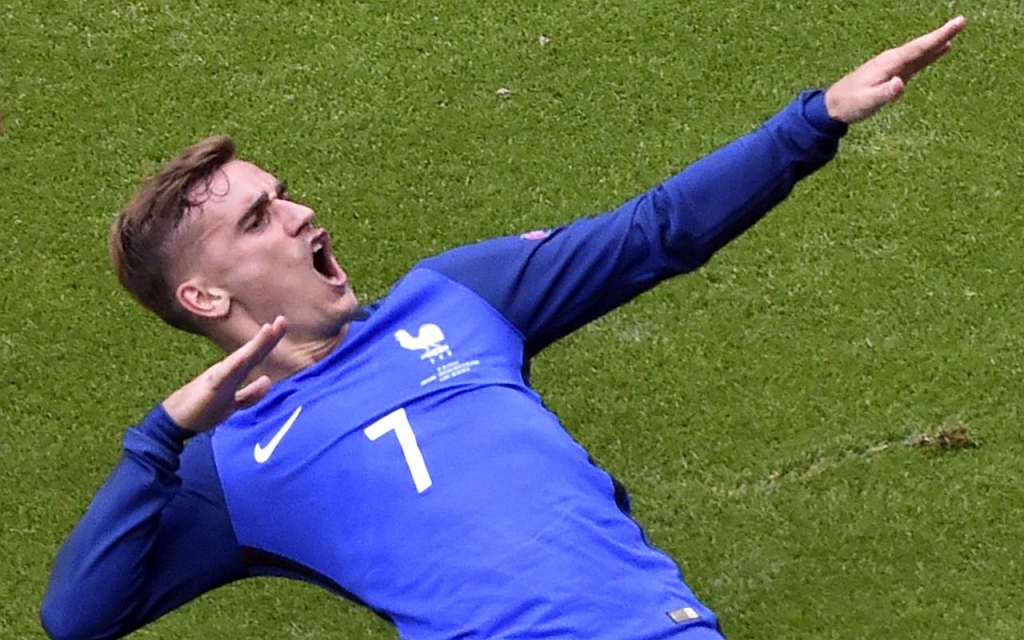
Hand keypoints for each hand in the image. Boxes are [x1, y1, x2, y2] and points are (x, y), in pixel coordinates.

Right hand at [162, 316, 286, 431]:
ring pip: (242, 359)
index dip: (271, 341)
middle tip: (283, 320)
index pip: (257, 355)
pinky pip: (223, 376)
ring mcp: (219, 377)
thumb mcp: (233, 404)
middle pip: (253, 352)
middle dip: (269, 337)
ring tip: (268, 329)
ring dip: (256, 345)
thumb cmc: (202, 410)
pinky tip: (244, 356)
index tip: (282, 323)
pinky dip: (235, 365)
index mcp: (235, 373)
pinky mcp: (209, 388)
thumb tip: (267, 380)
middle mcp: (228, 371)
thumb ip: (250, 394)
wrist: (176, 422)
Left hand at [825, 15, 965, 123]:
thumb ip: (885, 93)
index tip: (957, 24)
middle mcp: (891, 60)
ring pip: (919, 52)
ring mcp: (891, 66)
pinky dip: (928, 55)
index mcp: (889, 63)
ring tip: (954, 34)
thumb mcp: (868, 101)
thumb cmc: (850, 104)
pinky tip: (938, 52)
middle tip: (962, 21)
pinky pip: (914, 61)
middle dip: (942, 34)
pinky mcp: (891, 74)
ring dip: (936, 43)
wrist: (833, 106)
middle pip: (921, 45)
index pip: (919, 47)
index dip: (939, 36)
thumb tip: (901, 84)